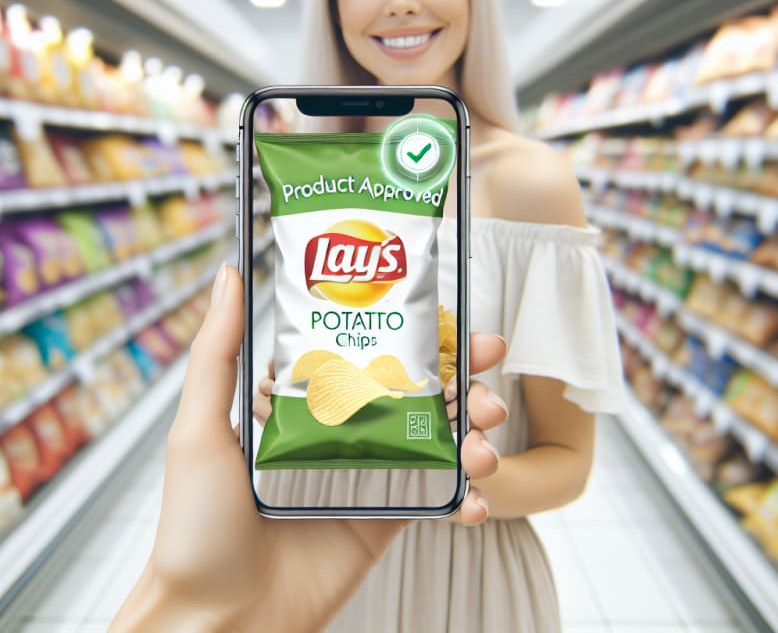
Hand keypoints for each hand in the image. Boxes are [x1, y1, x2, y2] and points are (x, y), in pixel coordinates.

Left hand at [111, 265, 507, 632]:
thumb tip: (230, 273)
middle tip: (486, 381)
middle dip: (464, 383)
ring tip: (484, 447)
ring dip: (476, 436)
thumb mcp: (201, 428)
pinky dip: (468, 497)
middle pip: (419, 392)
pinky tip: (475, 499)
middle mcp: (345, 431)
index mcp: (309, 402)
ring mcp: (370, 474)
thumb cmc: (196, 525)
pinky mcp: (387, 520)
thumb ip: (217, 350)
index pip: (375, 353)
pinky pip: (439, 499)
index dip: (421, 336)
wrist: (218, 620)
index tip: (458, 324)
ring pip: (440, 440)